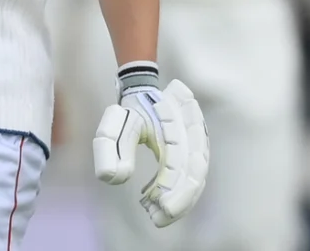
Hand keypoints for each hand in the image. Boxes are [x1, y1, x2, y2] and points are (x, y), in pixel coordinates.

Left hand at [93, 76, 208, 227]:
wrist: (146, 92)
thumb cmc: (132, 109)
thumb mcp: (116, 121)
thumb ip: (111, 146)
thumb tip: (112, 177)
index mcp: (177, 121)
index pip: (182, 160)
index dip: (175, 187)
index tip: (160, 207)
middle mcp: (194, 132)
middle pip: (195, 173)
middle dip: (180, 200)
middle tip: (159, 218)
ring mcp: (198, 142)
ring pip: (197, 178)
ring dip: (181, 201)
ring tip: (158, 216)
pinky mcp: (196, 152)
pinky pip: (193, 177)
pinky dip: (180, 193)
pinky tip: (161, 203)